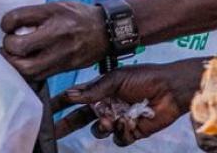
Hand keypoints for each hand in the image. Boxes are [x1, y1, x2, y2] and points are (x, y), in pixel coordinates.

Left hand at [0, 0, 106, 79]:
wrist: (105, 31)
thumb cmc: (78, 15)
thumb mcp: (56, 6)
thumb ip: (34, 15)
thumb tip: (10, 27)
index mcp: (52, 12)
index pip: (16, 18)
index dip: (6, 23)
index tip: (9, 26)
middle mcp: (56, 33)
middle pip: (18, 47)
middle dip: (8, 47)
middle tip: (10, 44)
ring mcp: (60, 54)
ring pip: (26, 68)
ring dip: (14, 64)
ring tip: (15, 57)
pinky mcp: (63, 69)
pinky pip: (37, 77)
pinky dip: (26, 72)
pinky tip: (26, 64)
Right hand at [52, 61, 200, 144]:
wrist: (170, 90)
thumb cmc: (145, 77)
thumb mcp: (117, 78)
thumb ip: (94, 89)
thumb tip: (71, 95)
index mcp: (101, 90)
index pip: (76, 98)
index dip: (61, 103)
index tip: (47, 108)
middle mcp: (107, 105)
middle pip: (81, 119)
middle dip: (67, 124)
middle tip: (54, 131)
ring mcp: (117, 119)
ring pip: (99, 131)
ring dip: (102, 127)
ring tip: (110, 120)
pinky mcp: (130, 132)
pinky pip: (118, 139)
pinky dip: (122, 132)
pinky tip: (130, 122)